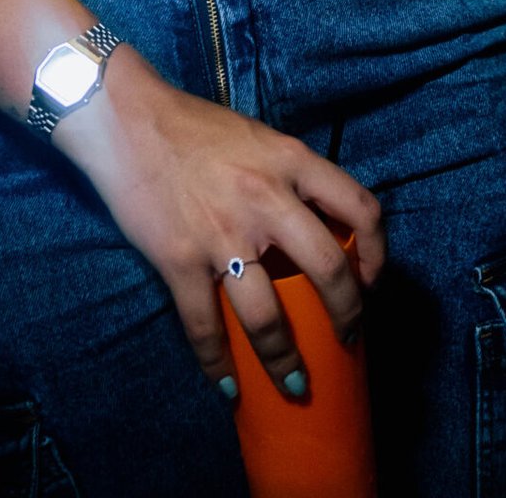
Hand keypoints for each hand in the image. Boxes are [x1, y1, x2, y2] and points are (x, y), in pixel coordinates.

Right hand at [56, 46, 384, 398]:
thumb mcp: (261, 139)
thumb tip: (314, 225)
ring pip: (268, 316)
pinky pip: (204, 328)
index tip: (374, 280)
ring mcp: (223, 234)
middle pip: (327, 269)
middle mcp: (267, 198)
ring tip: (294, 383)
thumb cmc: (197, 127)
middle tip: (348, 338)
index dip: (377, 252)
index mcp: (292, 161)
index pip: (360, 207)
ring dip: (285, 360)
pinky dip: (217, 365)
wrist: (128, 120)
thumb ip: (289, 176)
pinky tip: (228, 386)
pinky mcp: (180, 260)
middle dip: (347, 314)